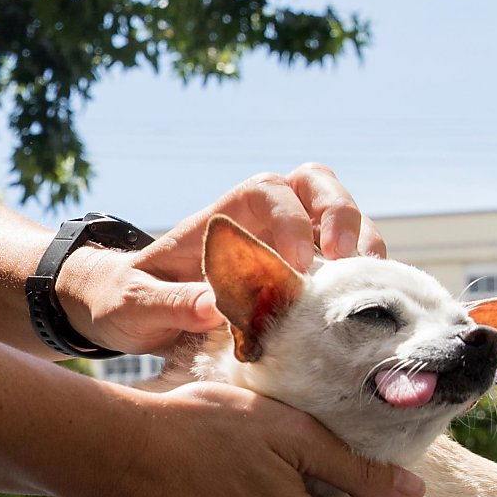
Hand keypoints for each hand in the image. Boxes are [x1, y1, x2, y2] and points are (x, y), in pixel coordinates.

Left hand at [60, 163, 387, 356]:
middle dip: (339, 213)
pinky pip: (339, 261)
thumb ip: (168, 304)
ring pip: (337, 219)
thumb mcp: (132, 305)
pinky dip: (359, 275)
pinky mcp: (298, 274)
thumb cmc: (124, 300)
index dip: (288, 219)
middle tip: (346, 259)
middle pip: (314, 185)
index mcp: (219, 216)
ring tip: (371, 282)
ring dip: (362, 241)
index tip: (296, 265)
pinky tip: (367, 305)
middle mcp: (257, 220)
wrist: (125, 311)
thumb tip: (214, 308)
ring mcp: (283, 242)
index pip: (265, 191)